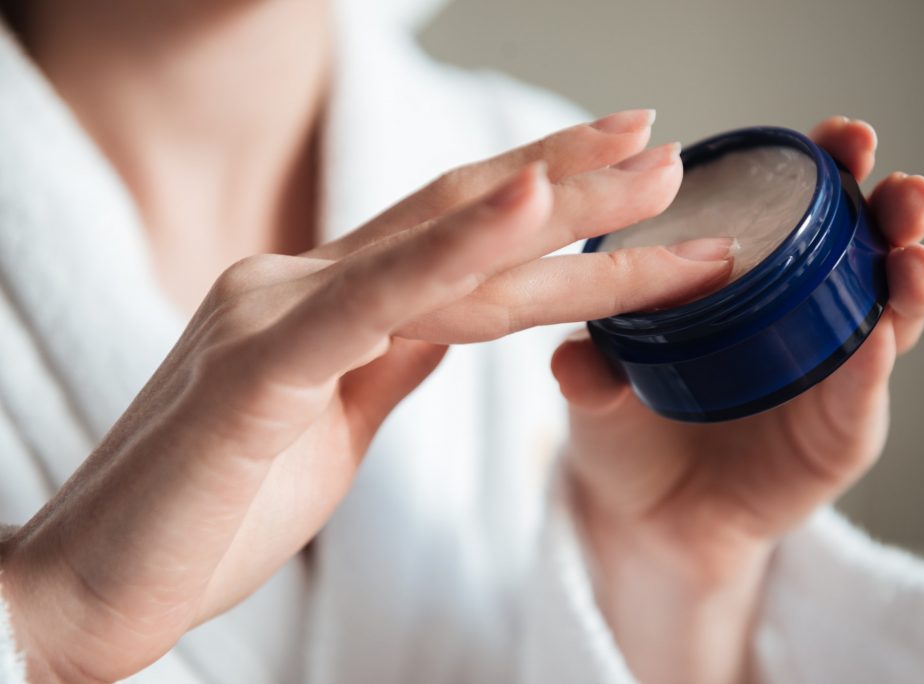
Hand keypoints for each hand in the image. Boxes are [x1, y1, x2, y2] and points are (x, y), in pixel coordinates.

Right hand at [0, 110, 734, 682]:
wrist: (88, 584)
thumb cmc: (207, 509)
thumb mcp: (328, 422)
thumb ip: (387, 356)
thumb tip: (451, 319)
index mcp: (316, 303)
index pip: (448, 235)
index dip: (539, 200)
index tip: (622, 178)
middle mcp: (298, 286)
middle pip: (459, 218)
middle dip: (573, 182)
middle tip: (665, 146)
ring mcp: (275, 316)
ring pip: (442, 252)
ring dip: (558, 210)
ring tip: (650, 171)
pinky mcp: (257, 371)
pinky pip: (375, 302)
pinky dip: (458, 250)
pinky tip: (531, 207)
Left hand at [551, 116, 923, 683]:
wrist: (645, 519)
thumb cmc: (625, 431)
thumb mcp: (596, 391)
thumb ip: (589, 369)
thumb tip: (571, 357)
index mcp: (745, 282)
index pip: (794, 209)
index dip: (822, 169)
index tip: (835, 137)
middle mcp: (797, 317)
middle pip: (859, 248)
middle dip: (887, 209)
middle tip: (893, 185)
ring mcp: (826, 373)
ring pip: (885, 313)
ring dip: (905, 276)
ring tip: (908, 252)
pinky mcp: (838, 435)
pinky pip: (863, 395)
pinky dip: (873, 364)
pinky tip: (877, 337)